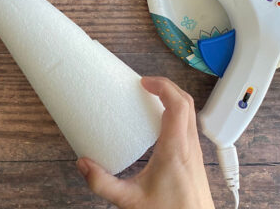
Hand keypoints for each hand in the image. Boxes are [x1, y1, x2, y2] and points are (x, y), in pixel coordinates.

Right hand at [76, 77, 214, 208]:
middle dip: (167, 86)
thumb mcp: (130, 201)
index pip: (177, 105)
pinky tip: (159, 125)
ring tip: (151, 99)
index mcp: (176, 149)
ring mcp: (195, 151)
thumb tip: (83, 165)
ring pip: (190, 113)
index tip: (144, 82)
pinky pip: (189, 126)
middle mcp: (189, 146)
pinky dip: (176, 114)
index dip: (163, 86)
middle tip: (146, 85)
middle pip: (187, 102)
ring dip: (173, 99)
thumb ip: (103, 184)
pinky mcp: (195, 158)